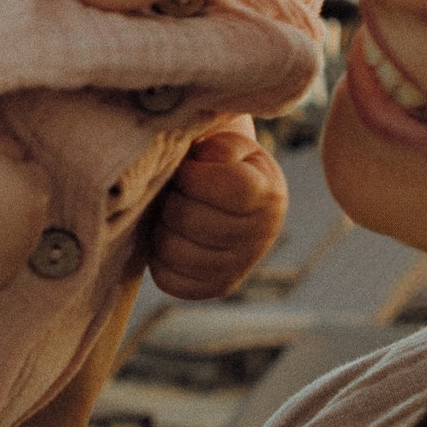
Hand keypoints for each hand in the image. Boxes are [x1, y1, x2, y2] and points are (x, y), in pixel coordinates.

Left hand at [147, 122, 285, 298]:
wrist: (226, 196)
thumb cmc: (216, 161)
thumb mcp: (223, 140)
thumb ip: (217, 143)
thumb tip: (206, 157)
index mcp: (268, 193)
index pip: (226, 188)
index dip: (193, 174)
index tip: (188, 166)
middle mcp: (261, 235)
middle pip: (189, 219)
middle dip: (172, 198)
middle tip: (175, 189)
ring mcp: (239, 267)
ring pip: (173, 251)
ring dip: (162, 227)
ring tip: (172, 211)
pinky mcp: (215, 287)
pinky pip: (169, 278)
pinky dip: (159, 257)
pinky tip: (171, 235)